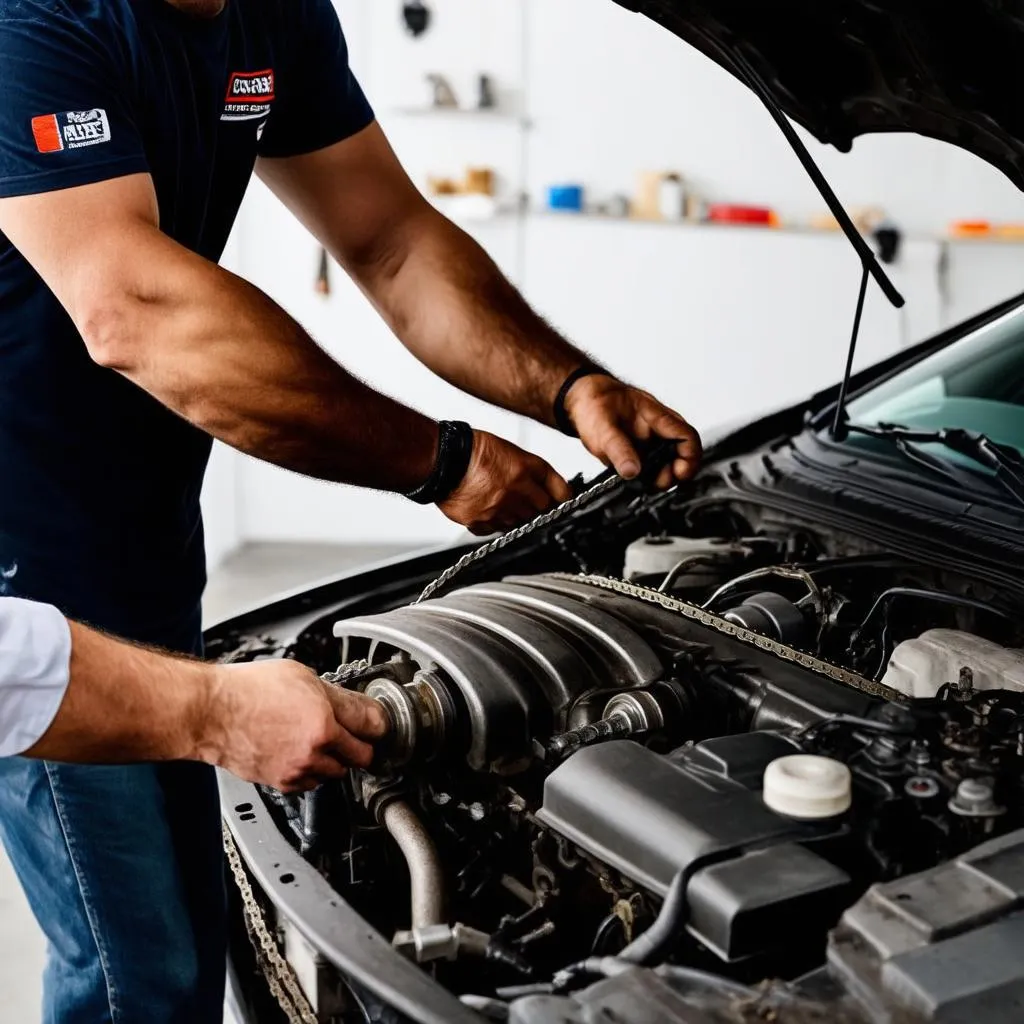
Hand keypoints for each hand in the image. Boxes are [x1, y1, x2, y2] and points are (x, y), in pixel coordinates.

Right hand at [200, 660, 389, 792]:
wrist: (211, 712)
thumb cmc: (249, 690)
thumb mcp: (303, 677)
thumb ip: (338, 696)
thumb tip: (363, 706)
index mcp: (324, 722)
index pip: (373, 730)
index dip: (378, 725)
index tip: (378, 724)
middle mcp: (315, 750)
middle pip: (360, 758)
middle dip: (359, 745)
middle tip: (351, 733)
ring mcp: (298, 770)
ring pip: (336, 773)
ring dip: (334, 759)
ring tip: (318, 740)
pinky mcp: (282, 783)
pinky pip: (311, 782)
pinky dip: (312, 771)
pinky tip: (299, 751)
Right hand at [438, 429, 571, 534]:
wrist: (442, 460)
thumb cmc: (471, 450)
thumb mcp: (508, 451)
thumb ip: (527, 470)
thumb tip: (541, 486)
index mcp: (525, 469)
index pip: (559, 489)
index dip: (562, 496)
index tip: (562, 500)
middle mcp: (516, 491)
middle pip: (542, 510)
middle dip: (538, 506)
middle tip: (530, 502)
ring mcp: (499, 509)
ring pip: (520, 522)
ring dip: (516, 515)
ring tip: (502, 502)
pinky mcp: (482, 522)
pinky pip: (496, 529)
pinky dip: (494, 522)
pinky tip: (487, 509)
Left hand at [564, 374, 701, 487]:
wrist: (581, 401)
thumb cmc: (595, 404)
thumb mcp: (603, 427)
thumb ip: (618, 449)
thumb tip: (632, 472)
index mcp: (657, 417)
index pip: (687, 437)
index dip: (689, 459)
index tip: (678, 475)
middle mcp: (659, 430)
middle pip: (683, 455)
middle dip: (673, 474)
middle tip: (655, 483)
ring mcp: (651, 441)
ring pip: (668, 464)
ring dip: (659, 478)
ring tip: (641, 483)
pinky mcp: (641, 452)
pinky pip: (652, 468)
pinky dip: (647, 478)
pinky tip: (633, 480)